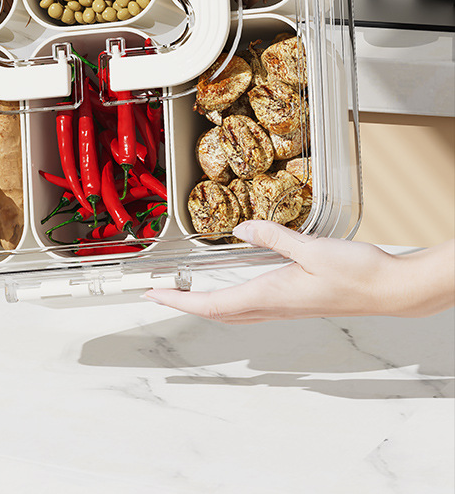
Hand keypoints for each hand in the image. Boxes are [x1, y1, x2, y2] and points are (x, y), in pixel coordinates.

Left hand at [143, 224, 454, 322]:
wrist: (387, 290)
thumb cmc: (356, 273)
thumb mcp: (310, 248)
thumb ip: (273, 238)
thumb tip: (241, 231)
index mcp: (271, 295)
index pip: (215, 304)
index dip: (182, 301)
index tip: (156, 294)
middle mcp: (274, 306)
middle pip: (219, 312)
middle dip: (187, 303)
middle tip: (161, 293)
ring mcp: (285, 307)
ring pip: (236, 312)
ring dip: (208, 304)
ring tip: (187, 292)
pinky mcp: (296, 301)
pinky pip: (253, 307)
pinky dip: (232, 301)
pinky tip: (234, 290)